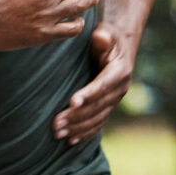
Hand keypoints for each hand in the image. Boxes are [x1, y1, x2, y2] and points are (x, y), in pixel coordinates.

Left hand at [53, 24, 132, 143]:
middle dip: (76, 116)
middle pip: (97, 106)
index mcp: (119, 71)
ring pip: (96, 118)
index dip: (89, 94)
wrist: (118, 47)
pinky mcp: (108, 107)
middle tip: (56, 124)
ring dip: (77, 127)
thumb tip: (99, 37)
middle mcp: (119, 89)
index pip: (102, 85)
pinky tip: (70, 141)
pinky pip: (98, 122)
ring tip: (57, 133)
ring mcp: (114, 100)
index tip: (72, 102)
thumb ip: (103, 36)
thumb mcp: (107, 33)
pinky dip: (85, 132)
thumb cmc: (107, 38)